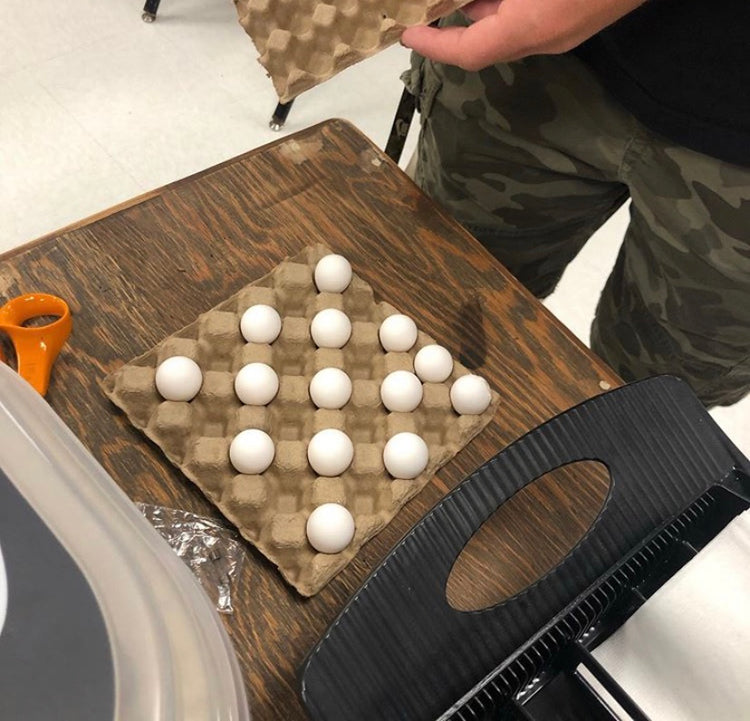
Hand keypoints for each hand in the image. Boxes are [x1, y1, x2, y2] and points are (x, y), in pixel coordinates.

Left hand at [401, 0, 645, 70]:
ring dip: (485, 13)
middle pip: (488, 43)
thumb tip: (466, 1)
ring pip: (512, 30)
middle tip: (428, 7)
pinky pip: (535, 20)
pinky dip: (512, 7)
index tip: (407, 33)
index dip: (433, 44)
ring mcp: (569, 33)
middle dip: (455, 26)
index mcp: (530, 27)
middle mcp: (548, 39)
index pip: (468, 51)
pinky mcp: (584, 19)